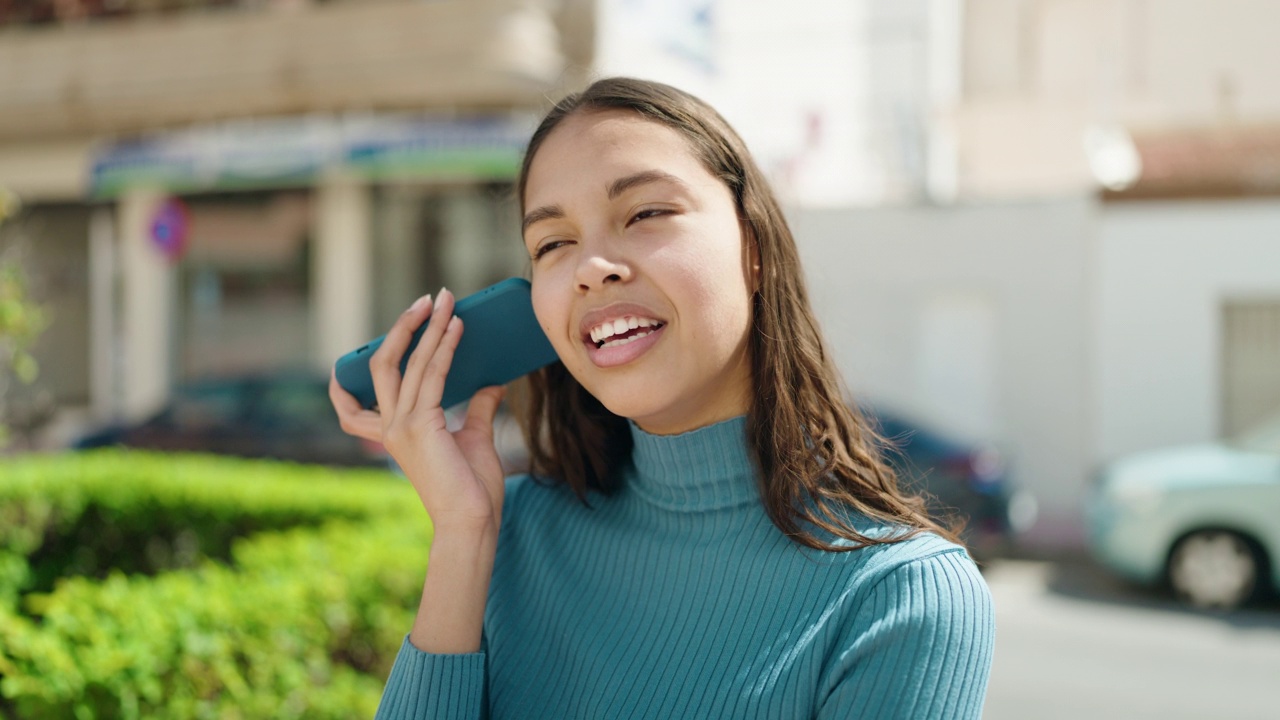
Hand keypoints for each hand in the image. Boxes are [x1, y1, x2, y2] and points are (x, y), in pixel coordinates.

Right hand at [329, 289, 507, 536]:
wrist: (471, 522)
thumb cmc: (472, 489)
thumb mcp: (474, 440)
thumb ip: (477, 409)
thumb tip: (492, 382)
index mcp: (393, 436)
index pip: (352, 411)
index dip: (341, 387)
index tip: (343, 364)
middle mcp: (390, 428)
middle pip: (382, 366)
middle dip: (404, 328)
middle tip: (430, 300)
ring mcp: (401, 426)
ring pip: (409, 364)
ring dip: (431, 327)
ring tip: (448, 301)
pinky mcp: (419, 425)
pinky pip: (431, 375)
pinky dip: (445, 347)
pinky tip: (458, 328)